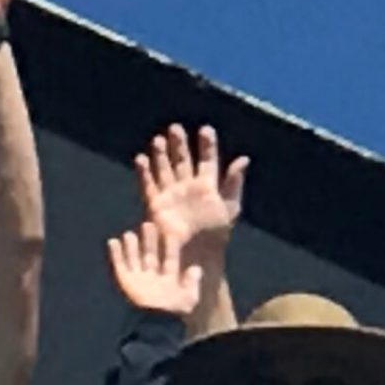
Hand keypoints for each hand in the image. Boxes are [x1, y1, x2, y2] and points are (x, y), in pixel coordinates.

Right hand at [106, 222, 203, 317]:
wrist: (158, 323)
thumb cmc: (174, 311)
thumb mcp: (189, 296)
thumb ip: (191, 282)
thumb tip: (196, 268)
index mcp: (168, 278)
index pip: (169, 258)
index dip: (170, 246)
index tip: (171, 232)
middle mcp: (152, 277)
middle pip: (150, 255)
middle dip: (149, 241)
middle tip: (148, 224)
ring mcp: (138, 279)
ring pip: (134, 259)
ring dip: (132, 246)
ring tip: (129, 233)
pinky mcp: (126, 282)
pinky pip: (120, 266)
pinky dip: (116, 254)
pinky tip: (113, 242)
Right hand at [137, 124, 245, 259]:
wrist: (195, 256)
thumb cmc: (216, 235)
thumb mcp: (230, 207)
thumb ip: (233, 183)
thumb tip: (243, 159)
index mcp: (208, 186)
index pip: (207, 160)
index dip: (206, 145)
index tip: (205, 130)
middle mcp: (188, 187)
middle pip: (183, 160)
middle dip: (179, 144)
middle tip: (175, 128)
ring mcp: (171, 195)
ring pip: (164, 169)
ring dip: (161, 155)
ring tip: (158, 140)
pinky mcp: (156, 205)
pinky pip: (148, 186)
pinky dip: (144, 173)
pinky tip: (141, 160)